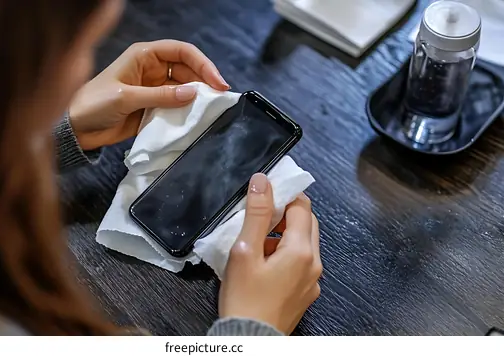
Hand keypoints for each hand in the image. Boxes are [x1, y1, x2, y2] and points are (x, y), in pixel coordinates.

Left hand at [68, 40, 229, 149]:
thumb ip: (160, 96)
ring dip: (196, 98)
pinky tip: (195, 119)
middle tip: (220, 99)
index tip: (217, 82)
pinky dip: (186, 112)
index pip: (182, 52)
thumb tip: (193, 93)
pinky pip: (175, 107)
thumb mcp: (127, 97)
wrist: (76, 128)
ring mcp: (153, 89)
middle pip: (187, 70)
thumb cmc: (94, 104)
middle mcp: (152, 69)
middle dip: (204, 82)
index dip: (203, 64)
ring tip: (210, 111)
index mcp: (144, 56)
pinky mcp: (152, 107)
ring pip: (184, 89)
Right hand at [219, 173, 321, 334]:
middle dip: (286, 214)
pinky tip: (264, 261)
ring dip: (286, 234)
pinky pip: (301, 262)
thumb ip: (256, 214)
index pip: (302, 206)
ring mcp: (312, 280)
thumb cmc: (244, 298)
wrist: (251, 339)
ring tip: (258, 241)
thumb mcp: (245, 250)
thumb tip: (263, 181)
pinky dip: (287, 253)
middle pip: (307, 223)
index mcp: (301, 251)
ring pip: (305, 243)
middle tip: (260, 215)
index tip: (265, 194)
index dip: (285, 194)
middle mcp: (314, 264)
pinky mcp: (306, 293)